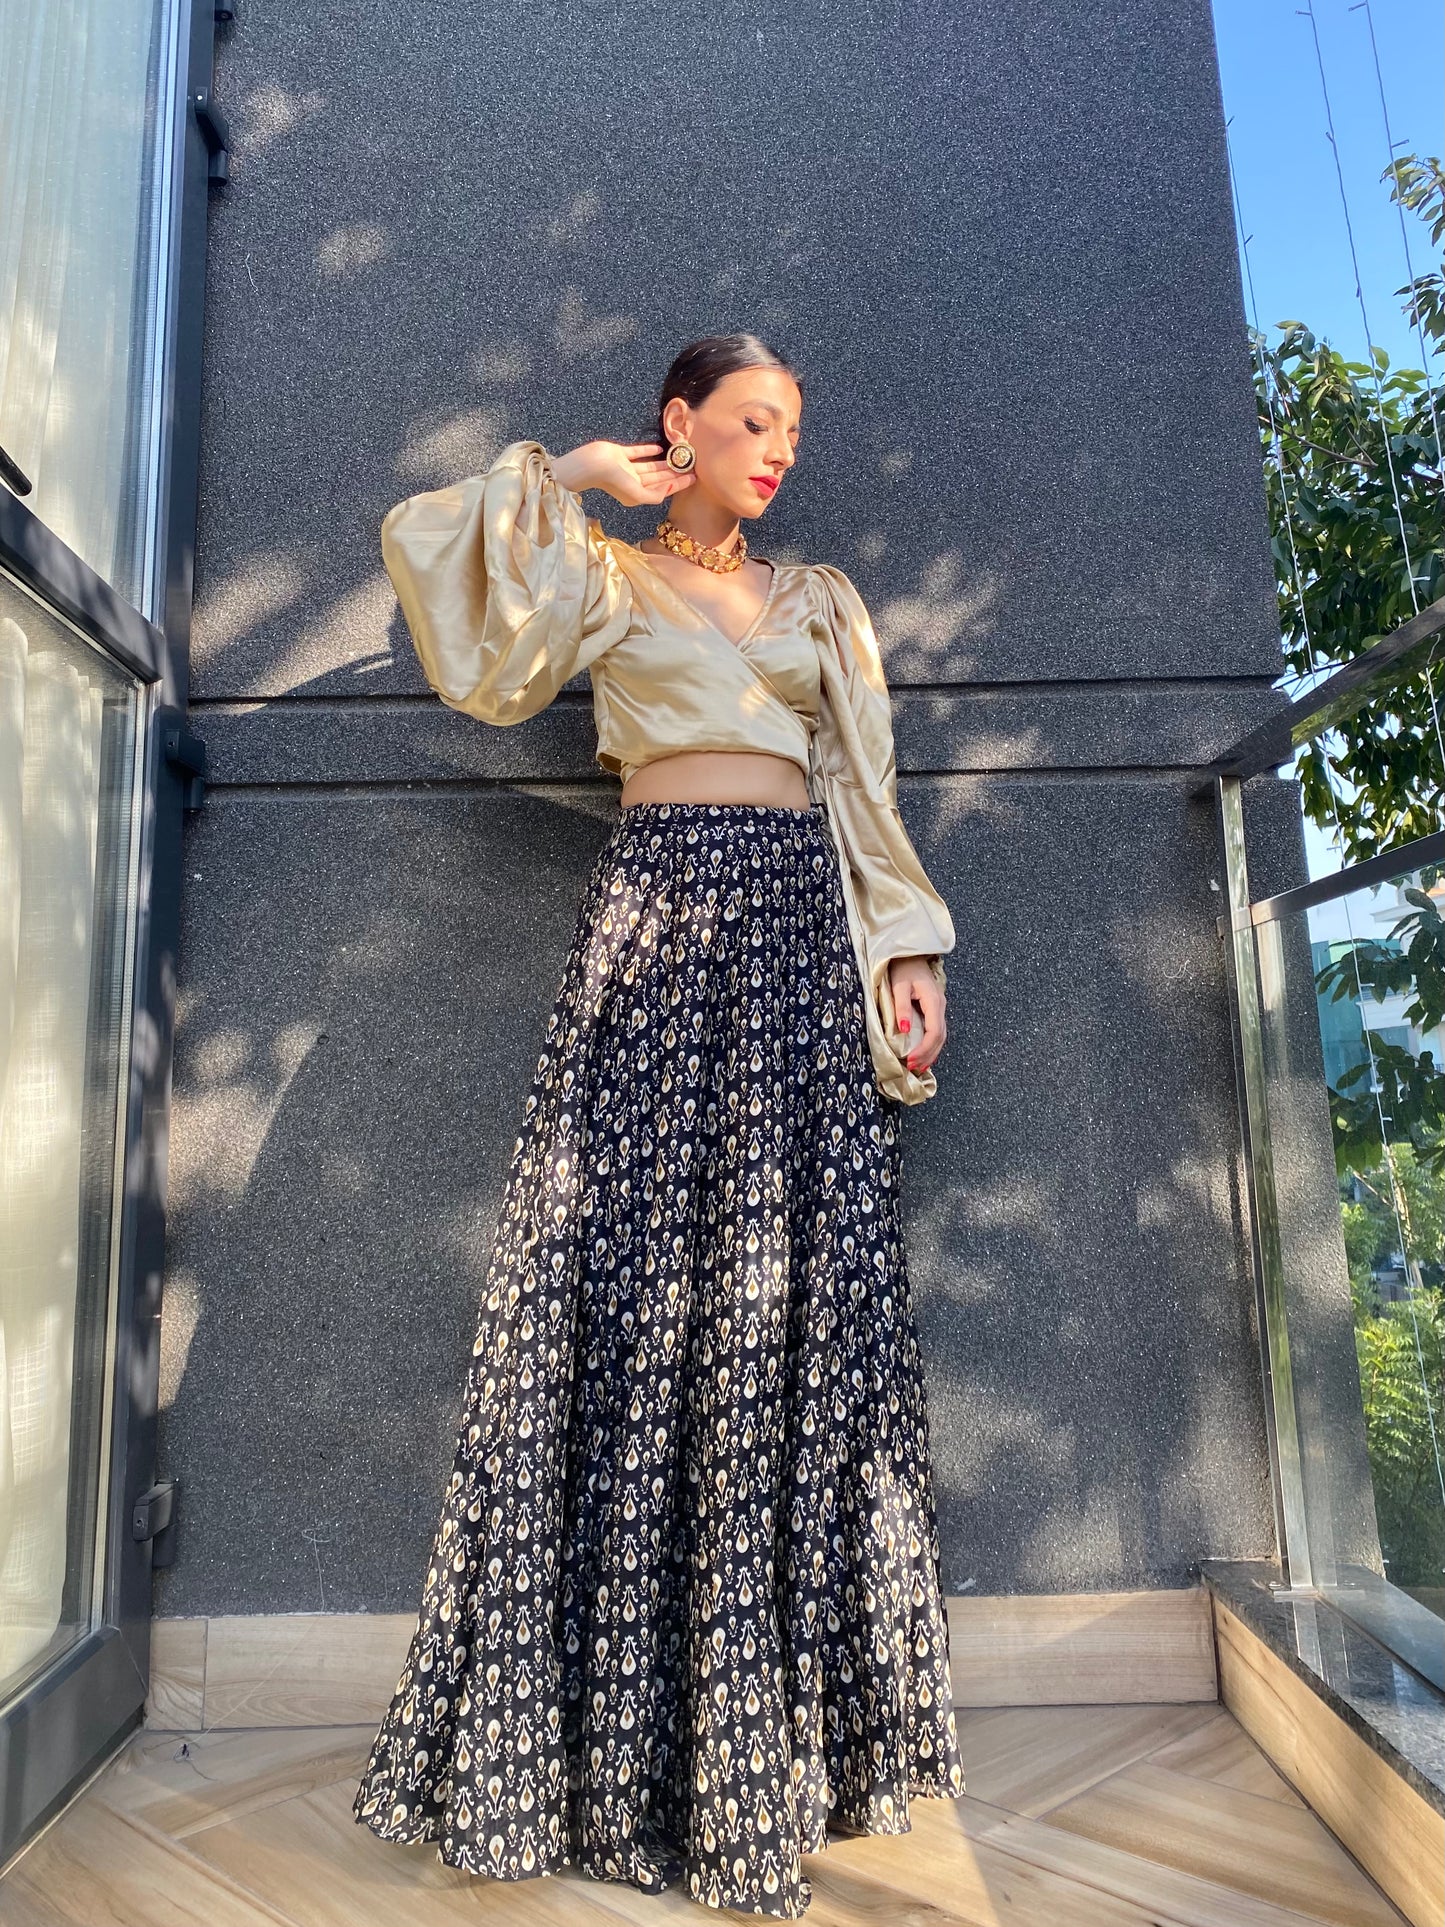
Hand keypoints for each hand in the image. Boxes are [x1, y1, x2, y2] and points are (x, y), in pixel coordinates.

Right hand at [552, 440, 696, 506]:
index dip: (678, 484)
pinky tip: (660, 448)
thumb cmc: (613, 480)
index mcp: (636, 494)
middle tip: (692, 466)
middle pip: (658, 478)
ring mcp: (626, 468)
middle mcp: (632, 482)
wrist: (590, 464)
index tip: (694, 478)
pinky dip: (649, 451)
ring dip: (665, 463)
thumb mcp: (636, 494)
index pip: (662, 489)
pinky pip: (638, 452)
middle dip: (674, 473)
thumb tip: (669, 490)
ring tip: (681, 457)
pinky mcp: (620, 454)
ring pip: (650, 466)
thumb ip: (654, 496)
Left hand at [887, 957, 946, 1075]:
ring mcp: (940, 1007)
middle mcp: (941, 1006)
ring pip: (941, 1036)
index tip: (911, 1060)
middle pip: (940, 1037)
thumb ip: (901, 1008)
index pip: (934, 1032)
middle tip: (914, 1068)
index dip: (924, 1049)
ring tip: (919, 1067)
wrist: (911, 955)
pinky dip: (932, 1045)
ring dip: (931, 1053)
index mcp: (933, 1001)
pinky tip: (925, 1054)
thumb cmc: (903, 969)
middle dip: (928, 1055)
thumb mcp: (899, 987)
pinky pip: (937, 1031)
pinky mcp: (935, 1008)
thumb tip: (904, 1031)